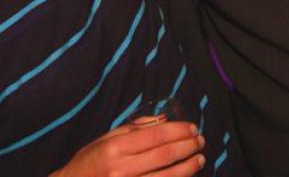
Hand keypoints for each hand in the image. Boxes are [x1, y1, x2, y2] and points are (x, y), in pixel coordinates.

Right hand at [51, 121, 204, 176]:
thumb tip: (164, 119)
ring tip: (200, 159)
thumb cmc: (88, 163)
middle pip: (165, 156)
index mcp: (116, 149)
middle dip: (188, 147)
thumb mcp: (106, 139)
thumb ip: (135, 128)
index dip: (178, 131)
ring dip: (188, 168)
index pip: (156, 136)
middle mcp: (122, 170)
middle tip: (200, 141)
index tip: (192, 128)